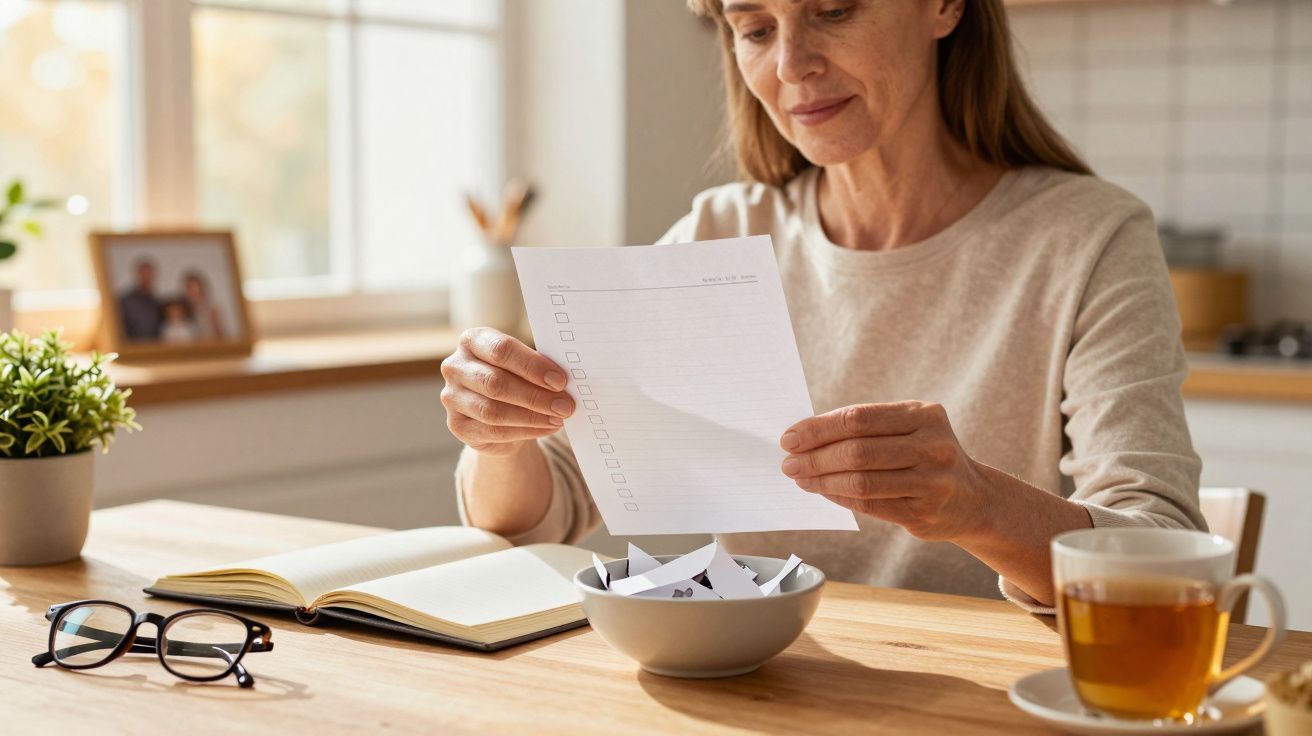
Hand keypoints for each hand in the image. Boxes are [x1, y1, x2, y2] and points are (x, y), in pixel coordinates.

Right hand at [440, 328, 574, 456]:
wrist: (497, 411)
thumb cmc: (515, 378)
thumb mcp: (524, 366)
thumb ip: (537, 368)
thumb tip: (562, 384)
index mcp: (472, 340)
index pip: (501, 349)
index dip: (532, 366)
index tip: (560, 381)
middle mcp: (455, 366)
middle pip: (496, 382)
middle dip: (535, 396)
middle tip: (565, 405)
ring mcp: (451, 397)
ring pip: (493, 411)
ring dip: (532, 416)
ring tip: (558, 418)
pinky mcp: (456, 425)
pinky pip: (493, 431)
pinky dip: (525, 431)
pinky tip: (546, 428)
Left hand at [779, 401, 988, 540]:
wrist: (974, 499)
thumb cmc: (925, 456)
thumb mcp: (909, 429)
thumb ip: (867, 428)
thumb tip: (805, 437)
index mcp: (924, 415)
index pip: (859, 418)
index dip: (819, 428)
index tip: (791, 437)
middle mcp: (933, 446)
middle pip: (858, 450)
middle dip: (815, 457)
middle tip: (789, 462)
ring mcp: (932, 482)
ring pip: (862, 481)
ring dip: (823, 480)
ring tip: (801, 478)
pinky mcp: (924, 513)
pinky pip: (870, 505)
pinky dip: (840, 498)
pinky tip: (824, 492)